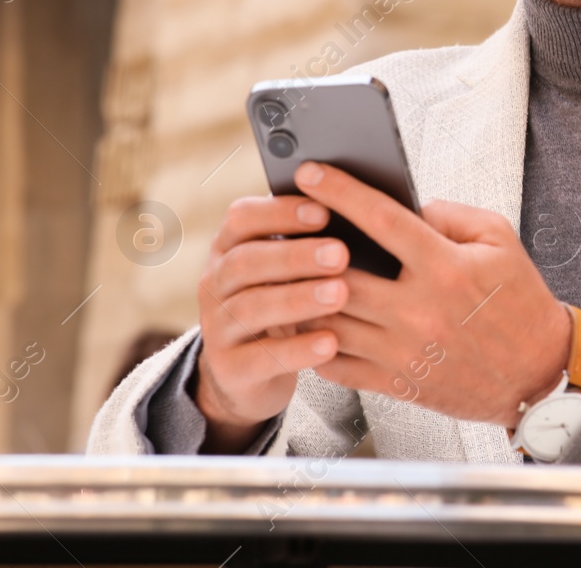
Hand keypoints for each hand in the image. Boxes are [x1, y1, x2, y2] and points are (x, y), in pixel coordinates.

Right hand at [193, 194, 349, 451]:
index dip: (280, 212)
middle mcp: (216, 283)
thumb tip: (364, 209)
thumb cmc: (284, 302)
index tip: (325, 211)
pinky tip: (331, 343)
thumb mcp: (288, 270)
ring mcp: (217, 328)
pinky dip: (297, 350)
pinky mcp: (230, 369)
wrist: (249, 371)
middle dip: (295, 256)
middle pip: (245, 262)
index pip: (242, 218)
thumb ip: (310, 240)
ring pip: (250, 308)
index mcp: (229, 248)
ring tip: (340, 294)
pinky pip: (260, 359)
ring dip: (298, 299)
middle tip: (341, 253)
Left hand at [292, 162, 571, 427]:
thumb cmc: (520, 300)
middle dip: (303, 248)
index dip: (340, 191)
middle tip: (283, 229)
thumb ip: (450, 215)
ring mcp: (404, 350)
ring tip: (284, 275)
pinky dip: (313, 342)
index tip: (310, 174)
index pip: (381, 219)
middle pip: (338, 274)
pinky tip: (305, 322)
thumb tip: (404, 206)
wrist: (539, 371)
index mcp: (445, 266)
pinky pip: (336, 364)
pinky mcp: (397, 382)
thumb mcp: (499, 240)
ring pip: (329, 321)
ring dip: (301, 297)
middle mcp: (419, 309)